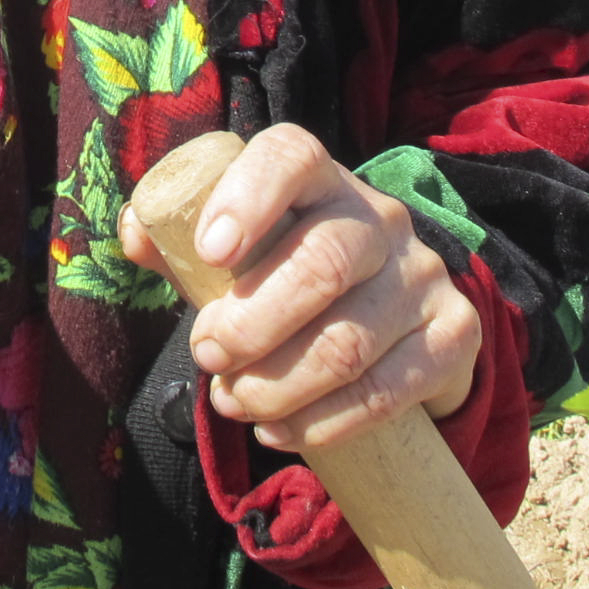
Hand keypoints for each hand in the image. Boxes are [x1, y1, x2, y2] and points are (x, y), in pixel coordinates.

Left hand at [120, 123, 480, 452]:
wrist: (393, 323)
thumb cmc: (284, 275)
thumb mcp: (232, 249)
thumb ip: (175, 237)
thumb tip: (136, 235)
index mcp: (318, 178)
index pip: (290, 157)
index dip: (249, 199)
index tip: (210, 254)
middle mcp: (378, 217)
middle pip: (321, 262)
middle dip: (250, 323)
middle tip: (207, 356)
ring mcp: (422, 275)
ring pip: (348, 340)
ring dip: (278, 385)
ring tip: (235, 403)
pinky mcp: (453, 334)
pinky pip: (389, 390)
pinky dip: (325, 422)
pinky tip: (282, 432)